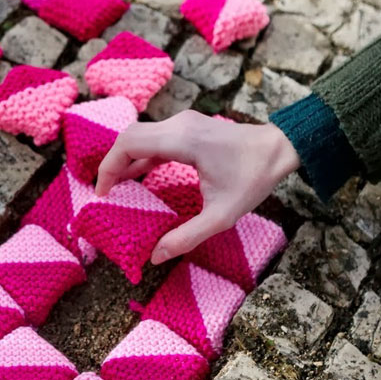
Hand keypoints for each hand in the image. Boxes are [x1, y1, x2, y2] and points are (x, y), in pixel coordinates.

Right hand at [95, 110, 300, 264]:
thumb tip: (155, 256)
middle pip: (129, 137)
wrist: (279, 149)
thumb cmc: (253, 179)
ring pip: (140, 136)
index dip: (109, 168)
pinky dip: (140, 157)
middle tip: (104, 193)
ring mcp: (184, 123)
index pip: (129, 144)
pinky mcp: (188, 127)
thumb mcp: (221, 216)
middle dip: (111, 164)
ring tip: (116, 188)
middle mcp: (179, 125)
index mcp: (182, 140)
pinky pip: (155, 139)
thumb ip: (186, 237)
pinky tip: (137, 178)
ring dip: (125, 160)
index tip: (102, 194)